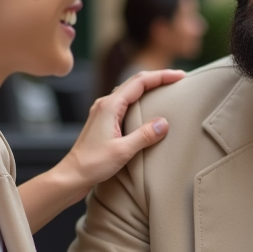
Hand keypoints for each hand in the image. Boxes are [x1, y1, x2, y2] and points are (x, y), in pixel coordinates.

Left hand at [60, 69, 185, 190]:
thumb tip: (164, 123)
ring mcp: (102, 111)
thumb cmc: (93, 164)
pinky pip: (124, 102)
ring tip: (167, 89)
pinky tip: (147, 107)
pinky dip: (140, 99)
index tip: (180, 76)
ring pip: (129, 92)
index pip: (140, 82)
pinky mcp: (103, 121)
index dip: (161, 76)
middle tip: (178, 79)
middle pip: (135, 83)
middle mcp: (105, 104)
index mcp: (110, 106)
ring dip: (149, 87)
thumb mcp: (123, 151)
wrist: (72, 175)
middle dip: (158, 78)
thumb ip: (145, 135)